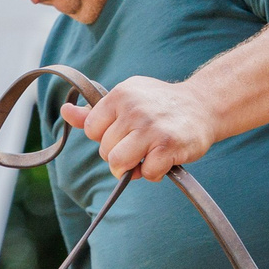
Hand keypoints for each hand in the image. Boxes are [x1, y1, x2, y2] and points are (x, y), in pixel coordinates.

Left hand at [60, 76, 215, 179]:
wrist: (204, 105)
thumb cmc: (160, 106)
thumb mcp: (127, 100)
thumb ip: (94, 112)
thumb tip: (64, 111)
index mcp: (120, 95)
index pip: (92, 130)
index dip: (106, 138)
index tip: (124, 133)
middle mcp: (133, 109)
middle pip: (105, 151)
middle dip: (121, 155)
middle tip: (141, 145)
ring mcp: (151, 127)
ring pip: (119, 164)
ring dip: (133, 168)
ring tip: (147, 156)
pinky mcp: (167, 146)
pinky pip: (147, 173)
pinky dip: (154, 173)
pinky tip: (164, 159)